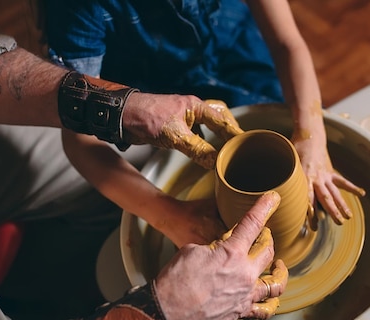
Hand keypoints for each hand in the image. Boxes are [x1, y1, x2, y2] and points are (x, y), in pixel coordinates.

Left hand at [122, 93, 242, 168]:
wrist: (121, 114)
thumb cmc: (146, 118)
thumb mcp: (175, 137)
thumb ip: (197, 149)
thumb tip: (217, 163)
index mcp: (196, 106)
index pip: (223, 120)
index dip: (235, 133)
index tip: (248, 144)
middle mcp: (192, 109)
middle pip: (219, 115)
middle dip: (230, 127)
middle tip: (240, 142)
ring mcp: (182, 116)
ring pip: (207, 121)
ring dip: (218, 131)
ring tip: (227, 144)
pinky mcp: (173, 124)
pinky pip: (196, 129)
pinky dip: (204, 137)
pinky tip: (204, 146)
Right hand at [153, 191, 288, 319]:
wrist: (168, 314)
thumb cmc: (175, 282)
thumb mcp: (192, 250)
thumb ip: (213, 246)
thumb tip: (220, 250)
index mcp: (231, 253)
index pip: (253, 223)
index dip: (264, 207)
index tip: (272, 199)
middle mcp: (244, 275)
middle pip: (268, 251)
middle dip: (267, 238)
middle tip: (264, 235)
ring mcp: (245, 296)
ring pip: (275, 283)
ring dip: (279, 272)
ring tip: (278, 266)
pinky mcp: (240, 313)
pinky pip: (264, 310)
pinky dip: (270, 303)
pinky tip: (270, 298)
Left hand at [293, 130, 364, 225]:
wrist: (308, 136)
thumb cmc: (294, 151)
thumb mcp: (289, 165)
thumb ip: (288, 179)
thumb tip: (277, 193)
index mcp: (305, 177)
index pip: (308, 197)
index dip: (311, 210)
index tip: (313, 222)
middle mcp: (317, 178)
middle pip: (326, 198)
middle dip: (331, 212)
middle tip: (336, 224)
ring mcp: (325, 176)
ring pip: (335, 193)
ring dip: (342, 205)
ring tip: (348, 217)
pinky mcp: (330, 172)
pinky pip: (342, 181)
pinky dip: (352, 187)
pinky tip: (361, 193)